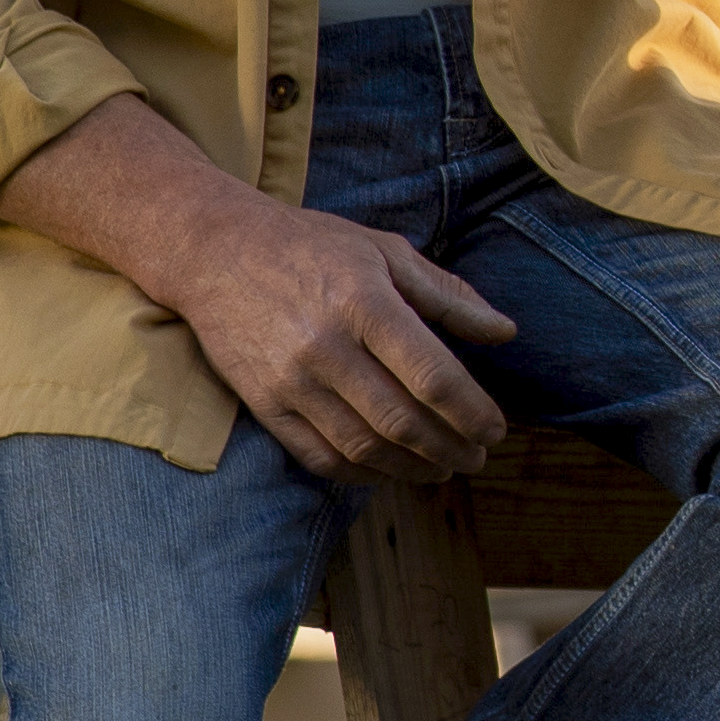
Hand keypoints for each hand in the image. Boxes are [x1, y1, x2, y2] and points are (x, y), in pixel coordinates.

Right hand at [158, 189, 518, 483]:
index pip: (432, 376)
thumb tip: (505, 332)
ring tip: (442, 469)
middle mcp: (326, 347)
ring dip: (412, 468)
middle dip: (451, 449)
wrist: (214, 251)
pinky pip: (318, 456)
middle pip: (402, 421)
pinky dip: (361, 473)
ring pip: (363, 447)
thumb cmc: (312, 247)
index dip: (472, 412)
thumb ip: (448, 296)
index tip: (496, 430)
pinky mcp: (263, 403)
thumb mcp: (386, 252)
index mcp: (364, 304)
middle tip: (478, 457)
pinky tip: (389, 470)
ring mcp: (290, 380)